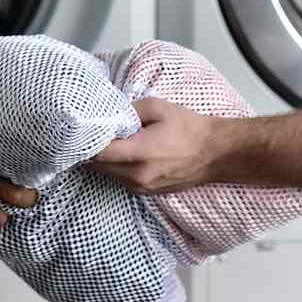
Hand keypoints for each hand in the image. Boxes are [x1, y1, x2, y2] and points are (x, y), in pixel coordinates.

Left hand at [89, 98, 222, 193]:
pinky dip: (118, 169)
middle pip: (98, 167)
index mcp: (139, 153)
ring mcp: (143, 188)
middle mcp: (137, 176)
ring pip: (109, 175)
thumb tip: (110, 116)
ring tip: (115, 143)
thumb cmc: (189, 128)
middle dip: (94, 151)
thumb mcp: (158, 108)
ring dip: (106, 161)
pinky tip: (127, 155)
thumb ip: (129, 110)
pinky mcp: (148, 193)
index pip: (98, 153)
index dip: (88, 142)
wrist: (216, 153)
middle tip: (97, 134)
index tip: (86, 130)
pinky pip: (122, 181)